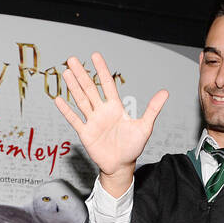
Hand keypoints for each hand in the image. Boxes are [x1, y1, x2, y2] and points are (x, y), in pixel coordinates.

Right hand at [53, 53, 167, 195]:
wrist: (121, 166)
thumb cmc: (133, 147)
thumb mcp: (145, 127)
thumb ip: (152, 109)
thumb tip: (165, 92)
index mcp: (115, 107)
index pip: (107, 84)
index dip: (101, 70)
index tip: (95, 56)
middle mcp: (102, 111)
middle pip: (89, 89)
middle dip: (81, 74)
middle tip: (72, 59)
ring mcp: (92, 121)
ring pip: (80, 100)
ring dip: (73, 87)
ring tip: (65, 73)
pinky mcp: (85, 133)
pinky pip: (74, 120)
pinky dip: (66, 110)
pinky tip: (58, 99)